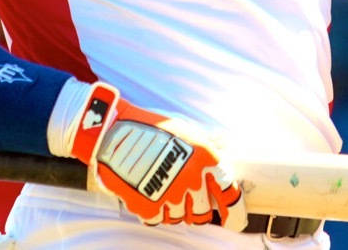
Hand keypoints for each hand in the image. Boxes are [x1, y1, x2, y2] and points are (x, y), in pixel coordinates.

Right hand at [69, 83, 245, 229]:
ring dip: (175, 208)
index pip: (230, 195)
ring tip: (161, 187)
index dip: (234, 212)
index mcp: (206, 159)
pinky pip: (159, 219)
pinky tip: (147, 191)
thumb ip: (208, 149)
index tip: (233, 220)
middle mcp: (192, 180)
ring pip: (181, 218)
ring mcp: (169, 195)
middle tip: (185, 196)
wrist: (113, 131)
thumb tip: (225, 161)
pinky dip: (155, 210)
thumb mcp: (188, 131)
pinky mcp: (148, 206)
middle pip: (204, 213)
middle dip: (198, 208)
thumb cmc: (152, 127)